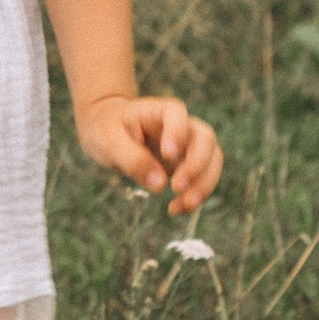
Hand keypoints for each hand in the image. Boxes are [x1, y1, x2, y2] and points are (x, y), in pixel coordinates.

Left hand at [77, 91, 221, 216]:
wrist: (106, 130)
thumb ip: (132, 160)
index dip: (177, 133)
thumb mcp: (109, 142)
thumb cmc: (106, 130)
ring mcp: (188, 144)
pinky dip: (195, 196)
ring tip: (181, 206)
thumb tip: (160, 185)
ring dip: (203, 185)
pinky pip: (203, 178)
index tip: (168, 155)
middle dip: (197, 166)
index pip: (177, 113)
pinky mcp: (189, 163)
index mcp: (158, 110)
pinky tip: (175, 209)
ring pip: (213, 160)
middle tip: (176, 188)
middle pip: (205, 138)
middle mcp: (181, 124)